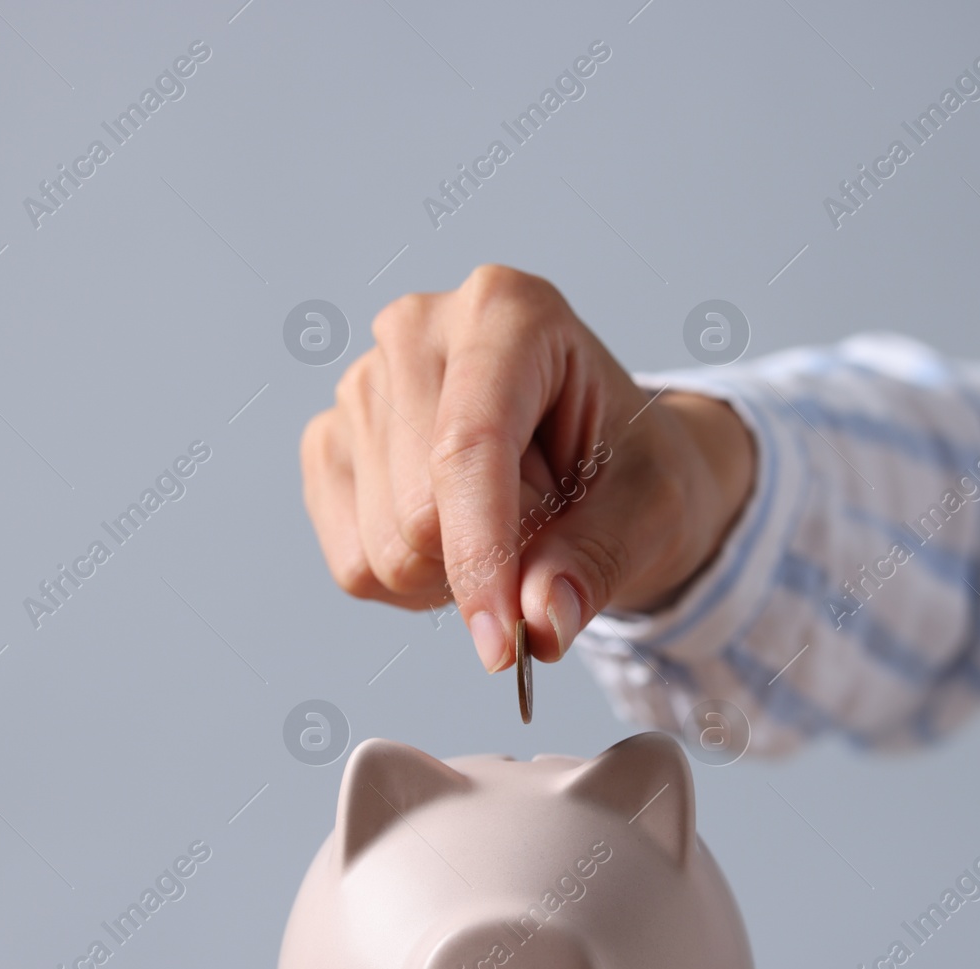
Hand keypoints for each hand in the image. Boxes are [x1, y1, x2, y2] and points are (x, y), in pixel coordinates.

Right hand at [300, 265, 754, 671]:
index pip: (467, 448)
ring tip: (504, 521)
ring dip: (453, 573)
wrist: (604, 459)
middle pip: (417, 513)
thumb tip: (541, 624)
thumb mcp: (650, 510)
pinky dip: (411, 583)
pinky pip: (352, 564)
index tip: (504, 645)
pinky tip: (455, 537)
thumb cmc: (629, 466)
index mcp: (507, 311)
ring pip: (382, 549)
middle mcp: (417, 329)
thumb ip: (597, 562)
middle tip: (545, 523)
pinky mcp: (329, 443)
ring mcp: (360, 383)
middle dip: (488, 559)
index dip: (482, 556)